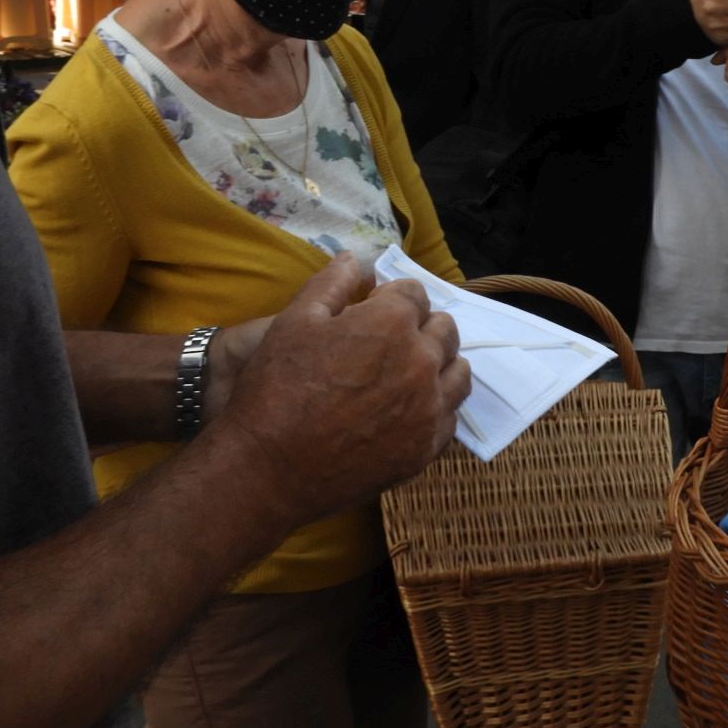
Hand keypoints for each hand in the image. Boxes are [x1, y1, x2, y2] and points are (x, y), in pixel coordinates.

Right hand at [207, 255, 469, 530]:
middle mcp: (421, 363)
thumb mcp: (293, 320)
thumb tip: (355, 260)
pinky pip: (449, 417)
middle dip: (419, 328)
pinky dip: (435, 407)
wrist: (269, 468)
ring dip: (437, 365)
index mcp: (392, 323)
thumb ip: (332, 283)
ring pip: (458, 373)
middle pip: (444, 330)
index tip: (372, 312)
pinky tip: (407, 410)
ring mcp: (428, 409)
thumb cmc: (276, 388)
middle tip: (386, 344)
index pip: (414, 293)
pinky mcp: (426, 449)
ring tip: (405, 374)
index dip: (391, 299)